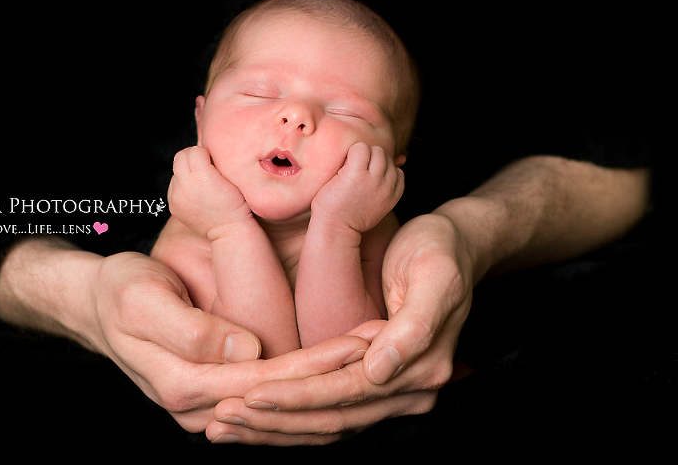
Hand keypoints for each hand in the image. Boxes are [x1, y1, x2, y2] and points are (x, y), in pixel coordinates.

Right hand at [83, 251, 369, 434]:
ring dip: (333, 392)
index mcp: (185, 385)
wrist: (96, 307)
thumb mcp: (142, 300)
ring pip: (283, 415)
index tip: (362, 341)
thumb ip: (189, 329)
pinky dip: (311, 398)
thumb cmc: (120, 293)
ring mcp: (209, 411)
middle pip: (283, 402)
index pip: (267, 381)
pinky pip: (273, 408)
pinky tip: (344, 381)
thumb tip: (244, 350)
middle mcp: (201, 409)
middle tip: (386, 347)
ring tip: (379, 362)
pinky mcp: (218, 400)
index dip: (317, 363)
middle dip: (338, 378)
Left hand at [167, 146, 250, 237]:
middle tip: (204, 166)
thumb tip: (203, 149)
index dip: (205, 154)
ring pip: (175, 172)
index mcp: (201, 176)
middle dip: (192, 158)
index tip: (213, 162)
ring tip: (201, 183)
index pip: (194, 150)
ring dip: (186, 173)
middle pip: (180, 157)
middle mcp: (185, 186)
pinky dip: (182, 186)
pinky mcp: (173, 206)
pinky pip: (173, 186)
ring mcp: (177, 197)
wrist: (229, 230)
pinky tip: (195, 193)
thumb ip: (214, 160)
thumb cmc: (236, 201)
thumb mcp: (230, 176)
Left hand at [204, 213, 473, 443]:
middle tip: (220, 421)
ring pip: (327, 425)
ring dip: (275, 429)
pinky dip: (291, 420)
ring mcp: (391, 391)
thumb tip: (380, 370)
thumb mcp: (435, 276)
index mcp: (419, 367)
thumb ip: (414, 326)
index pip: (345, 394)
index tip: (249, 396)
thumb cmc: (440, 253)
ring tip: (224, 428)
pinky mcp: (374, 384)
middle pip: (331, 419)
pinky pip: (331, 412)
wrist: (457, 248)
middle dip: (273, 422)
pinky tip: (255, 420)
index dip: (296, 398)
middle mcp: (405, 390)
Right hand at [312, 142, 403, 232]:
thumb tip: (371, 148)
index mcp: (355, 174)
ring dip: (380, 163)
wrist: (337, 228)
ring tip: (370, 171)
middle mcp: (373, 180)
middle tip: (360, 165)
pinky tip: (381, 178)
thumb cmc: (329, 202)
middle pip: (378, 152)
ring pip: (390, 162)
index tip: (348, 161)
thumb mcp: (332, 177)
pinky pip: (400, 176)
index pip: (362, 147)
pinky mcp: (391, 199)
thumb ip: (349, 161)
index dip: (354, 152)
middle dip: (368, 155)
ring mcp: (384, 190)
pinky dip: (393, 173)